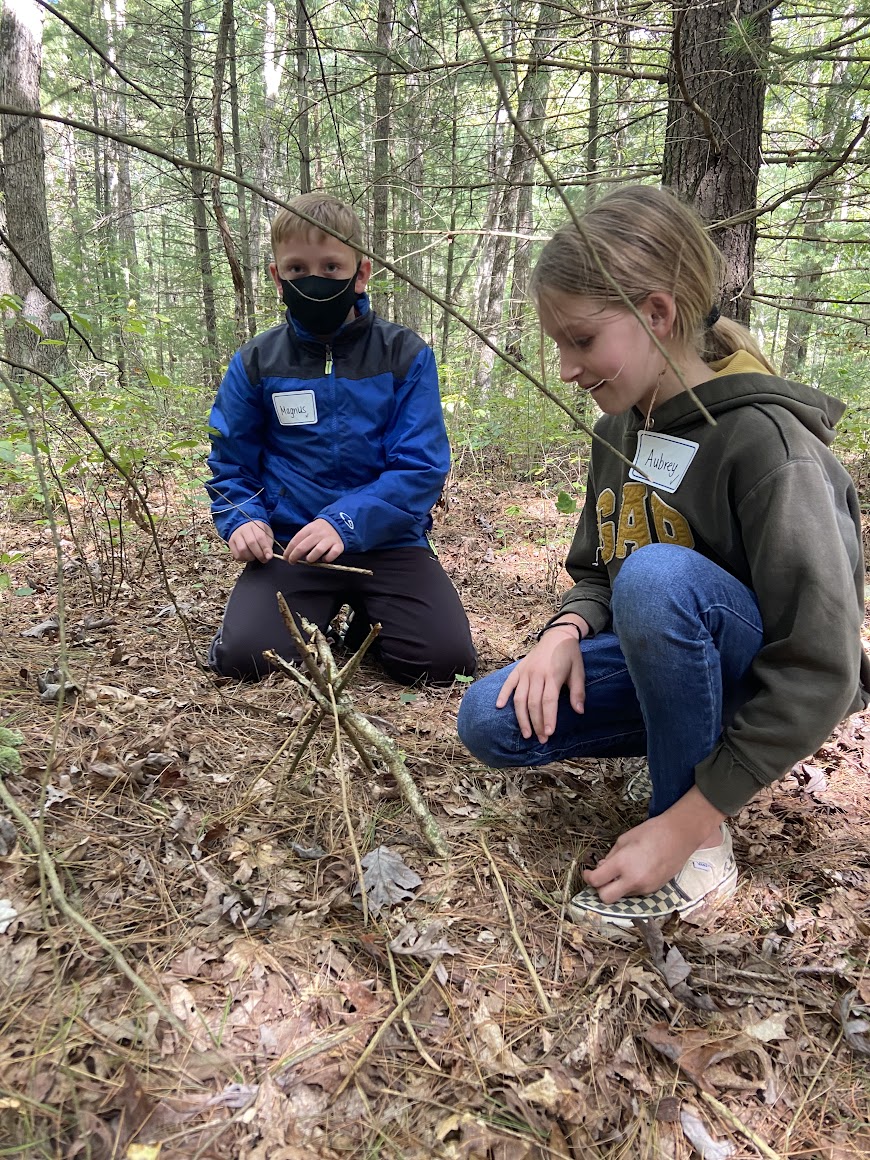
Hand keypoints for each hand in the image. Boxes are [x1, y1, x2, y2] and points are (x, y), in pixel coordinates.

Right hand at [228, 520, 273, 562]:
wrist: (245, 526)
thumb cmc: (259, 531)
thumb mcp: (267, 534)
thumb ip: (268, 544)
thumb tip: (268, 556)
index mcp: (255, 525)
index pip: (260, 537)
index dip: (265, 548)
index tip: (269, 557)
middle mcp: (244, 529)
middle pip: (251, 543)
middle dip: (259, 554)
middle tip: (263, 559)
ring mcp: (236, 535)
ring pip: (242, 550)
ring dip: (250, 557)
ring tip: (255, 557)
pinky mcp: (231, 542)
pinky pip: (236, 554)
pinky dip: (243, 559)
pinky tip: (248, 556)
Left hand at [284, 518, 344, 563]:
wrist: (338, 524)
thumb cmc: (320, 531)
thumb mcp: (309, 530)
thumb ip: (301, 540)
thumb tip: (291, 554)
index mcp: (309, 529)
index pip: (295, 541)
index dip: (288, 551)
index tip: (286, 557)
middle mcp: (319, 534)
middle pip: (303, 547)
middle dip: (294, 557)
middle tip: (292, 562)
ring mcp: (329, 539)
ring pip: (317, 551)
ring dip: (310, 558)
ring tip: (309, 560)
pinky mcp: (338, 546)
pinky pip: (332, 555)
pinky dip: (327, 559)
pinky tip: (324, 559)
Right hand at [495, 623, 586, 743]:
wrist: (558, 634)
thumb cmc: (570, 655)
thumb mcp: (579, 671)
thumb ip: (578, 692)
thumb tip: (579, 711)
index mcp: (552, 675)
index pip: (548, 701)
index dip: (548, 718)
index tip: (549, 733)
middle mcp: (536, 674)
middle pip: (533, 703)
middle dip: (536, 723)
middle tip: (541, 739)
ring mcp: (525, 672)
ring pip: (520, 698)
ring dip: (521, 717)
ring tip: (526, 733)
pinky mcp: (518, 669)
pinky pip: (508, 683)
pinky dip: (503, 695)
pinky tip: (499, 707)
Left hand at [583, 788, 725, 901]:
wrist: (680, 836)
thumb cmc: (651, 832)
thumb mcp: (624, 839)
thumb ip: (611, 856)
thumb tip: (602, 868)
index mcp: (623, 864)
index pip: (597, 881)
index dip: (588, 878)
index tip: (587, 872)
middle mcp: (633, 880)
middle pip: (606, 898)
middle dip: (600, 889)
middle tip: (601, 877)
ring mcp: (645, 888)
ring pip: (621, 896)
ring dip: (616, 887)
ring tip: (622, 870)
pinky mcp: (654, 890)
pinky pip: (635, 893)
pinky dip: (629, 885)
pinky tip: (635, 871)